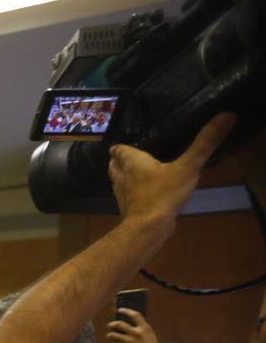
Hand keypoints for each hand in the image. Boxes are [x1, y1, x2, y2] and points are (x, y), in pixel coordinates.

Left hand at [104, 308, 165, 342]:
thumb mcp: (149, 334)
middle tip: (110, 325)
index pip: (135, 315)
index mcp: (145, 327)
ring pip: (114, 334)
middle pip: (120, 324)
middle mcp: (137, 332)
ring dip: (110, 334)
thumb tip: (131, 324)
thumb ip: (141, 328)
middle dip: (113, 324)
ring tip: (110, 335)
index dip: (126, 311)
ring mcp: (131, 341)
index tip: (120, 310)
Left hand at [110, 112, 235, 225]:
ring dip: (125, 176)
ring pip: (119, 181)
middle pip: (115, 165)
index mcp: (132, 162)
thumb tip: (227, 115)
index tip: (130, 143)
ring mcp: (123, 194)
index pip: (119, 150)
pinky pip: (128, 196)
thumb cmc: (164, 194)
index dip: (122, 147)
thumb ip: (205, 143)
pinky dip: (133, 191)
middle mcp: (122, 176)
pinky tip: (146, 192)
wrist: (148, 228)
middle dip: (121, 160)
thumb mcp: (188, 166)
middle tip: (133, 156)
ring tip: (139, 172)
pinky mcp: (128, 209)